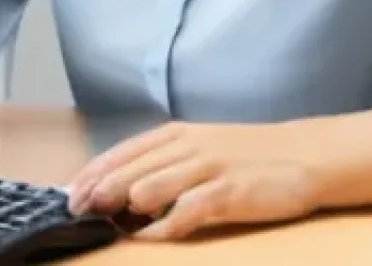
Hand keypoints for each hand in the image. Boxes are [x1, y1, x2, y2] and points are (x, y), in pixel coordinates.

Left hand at [66, 120, 322, 240]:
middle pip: (132, 167)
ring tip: (104, 220)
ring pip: (154, 184)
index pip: (125, 151)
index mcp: (179, 134)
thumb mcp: (202, 149)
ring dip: (125, 205)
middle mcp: (190, 146)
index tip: (68, 193)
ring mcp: (210, 167)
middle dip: (100, 190)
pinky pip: (190, 210)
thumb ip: (166, 164)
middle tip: (75, 210)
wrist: (304, 155)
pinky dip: (166, 225)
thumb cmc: (247, 156)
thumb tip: (121, 190)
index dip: (94, 172)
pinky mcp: (230, 191)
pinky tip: (150, 237)